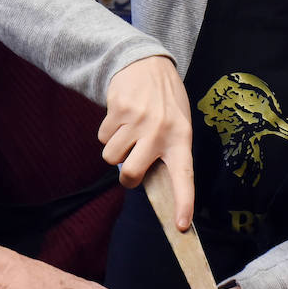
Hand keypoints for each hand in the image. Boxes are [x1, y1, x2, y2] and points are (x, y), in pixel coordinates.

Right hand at [100, 56, 194, 227]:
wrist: (146, 62)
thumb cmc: (165, 102)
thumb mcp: (177, 124)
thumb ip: (165, 151)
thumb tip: (144, 179)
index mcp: (181, 138)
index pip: (184, 176)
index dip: (183, 202)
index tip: (180, 226)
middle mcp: (160, 131)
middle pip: (132, 174)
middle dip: (127, 177)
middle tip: (131, 166)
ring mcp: (137, 121)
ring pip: (111, 157)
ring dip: (115, 149)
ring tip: (128, 131)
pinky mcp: (118, 110)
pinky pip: (102, 137)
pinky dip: (107, 132)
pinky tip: (120, 117)